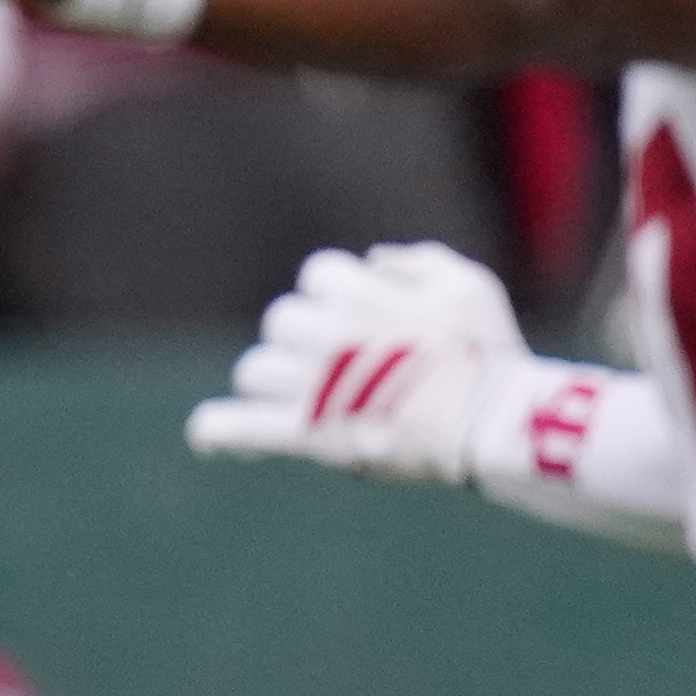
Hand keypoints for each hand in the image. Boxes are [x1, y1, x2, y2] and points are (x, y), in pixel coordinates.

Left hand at [185, 242, 525, 484]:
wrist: (489, 427)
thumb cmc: (485, 354)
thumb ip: (419, 262)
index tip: (368, 316)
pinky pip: (241, 429)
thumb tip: (372, 260)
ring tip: (311, 397)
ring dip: (275, 378)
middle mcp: (323, 335)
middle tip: (348, 363)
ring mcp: (308, 387)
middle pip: (281, 320)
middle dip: (308, 335)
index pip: (317, 275)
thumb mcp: (469, 287)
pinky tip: (206, 435)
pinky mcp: (304, 435)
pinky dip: (219, 431)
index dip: (340, 293)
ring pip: (255, 369)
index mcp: (357, 295)